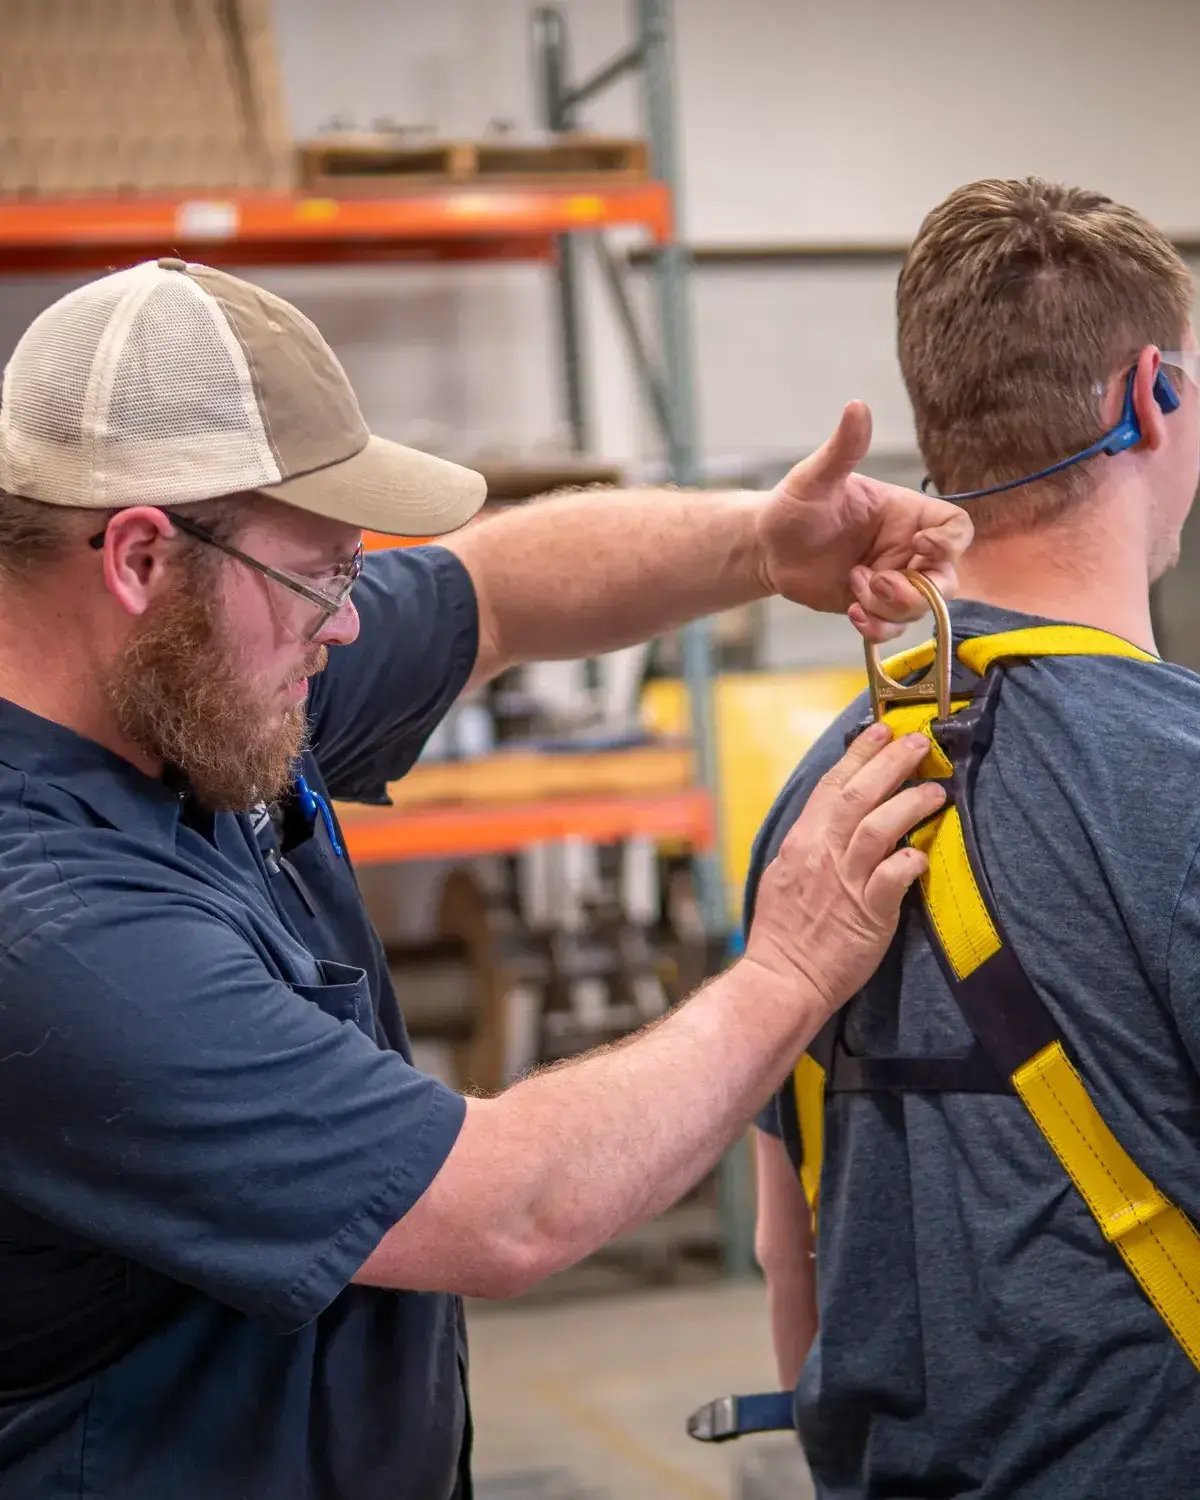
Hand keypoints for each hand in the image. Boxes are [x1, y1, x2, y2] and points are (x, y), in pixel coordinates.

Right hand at [744, 724, 943, 1020]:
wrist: (783, 979)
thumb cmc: (784, 932)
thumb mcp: (784, 874)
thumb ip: (811, 844)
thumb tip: (835, 818)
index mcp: (801, 841)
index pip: (831, 785)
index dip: (859, 754)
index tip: (882, 730)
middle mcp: (822, 854)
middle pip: (858, 795)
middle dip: (891, 762)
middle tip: (920, 742)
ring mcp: (845, 882)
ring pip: (879, 828)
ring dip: (910, 804)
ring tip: (936, 791)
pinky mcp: (869, 914)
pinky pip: (894, 878)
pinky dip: (911, 860)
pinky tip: (925, 853)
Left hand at [757, 402, 972, 642]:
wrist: (767, 548)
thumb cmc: (793, 506)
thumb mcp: (815, 478)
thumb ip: (843, 449)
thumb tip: (857, 406)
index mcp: (905, 514)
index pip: (956, 527)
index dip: (950, 542)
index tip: (920, 545)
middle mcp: (906, 549)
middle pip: (947, 578)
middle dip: (921, 590)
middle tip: (880, 584)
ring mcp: (891, 580)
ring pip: (921, 608)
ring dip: (892, 607)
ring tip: (854, 588)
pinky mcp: (872, 606)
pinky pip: (892, 627)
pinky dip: (877, 627)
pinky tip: (852, 613)